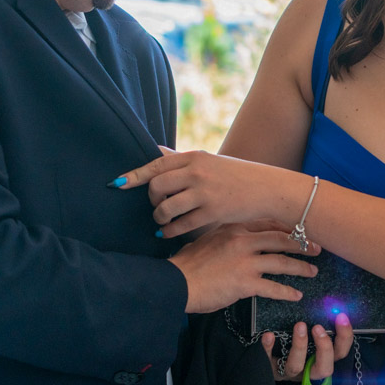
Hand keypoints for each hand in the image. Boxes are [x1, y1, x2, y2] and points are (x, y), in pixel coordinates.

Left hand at [117, 150, 287, 237]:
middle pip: (157, 187)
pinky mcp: (213, 213)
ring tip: (161, 221)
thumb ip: (181, 159)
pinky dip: (170, 232)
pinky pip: (181, 225)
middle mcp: (198, 173)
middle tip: (156, 205)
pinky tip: (167, 233)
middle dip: (151, 200)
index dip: (134, 175)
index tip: (117, 184)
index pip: (157, 164)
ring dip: (159, 217)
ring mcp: (205, 194)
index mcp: (195, 157)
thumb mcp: (210, 161)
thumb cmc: (236, 175)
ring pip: (166, 208)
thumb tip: (153, 151)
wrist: (267, 189)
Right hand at [169, 225, 318, 313]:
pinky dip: (287, 292)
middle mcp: (243, 241)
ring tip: (312, 272)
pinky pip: (272, 287)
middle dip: (303, 244)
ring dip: (300, 268)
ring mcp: (245, 261)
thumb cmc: (187, 264)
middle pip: (281, 239)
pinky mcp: (245, 283)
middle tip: (318, 248)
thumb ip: (227, 237)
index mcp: (234, 228)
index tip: (302, 230)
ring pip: (282, 262)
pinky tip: (296, 296)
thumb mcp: (207, 239)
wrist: (175, 282)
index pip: (268, 223)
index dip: (288, 227)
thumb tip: (240, 239)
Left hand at [262, 312, 353, 382]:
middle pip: (324, 369)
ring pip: (296, 366)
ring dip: (299, 345)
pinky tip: (269, 335)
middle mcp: (308, 370)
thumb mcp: (310, 339)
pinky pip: (267, 363)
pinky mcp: (270, 371)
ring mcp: (289, 372)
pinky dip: (268, 349)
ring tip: (299, 325)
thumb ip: (321, 328)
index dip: (344, 338)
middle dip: (324, 348)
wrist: (268, 360)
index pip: (340, 354)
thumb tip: (331, 307)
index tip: (341, 317)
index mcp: (322, 361)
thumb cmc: (294, 345)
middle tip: (318, 327)